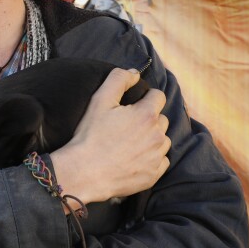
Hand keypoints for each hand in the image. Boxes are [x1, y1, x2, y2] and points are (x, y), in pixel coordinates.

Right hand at [50, 68, 170, 204]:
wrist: (85, 172)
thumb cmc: (91, 135)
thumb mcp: (100, 101)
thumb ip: (119, 79)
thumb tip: (135, 73)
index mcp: (147, 115)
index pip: (158, 96)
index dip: (146, 97)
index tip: (134, 105)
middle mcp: (157, 135)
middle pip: (162, 119)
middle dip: (149, 119)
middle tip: (128, 126)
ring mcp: (157, 156)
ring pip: (163, 140)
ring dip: (152, 138)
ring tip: (131, 143)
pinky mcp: (154, 174)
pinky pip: (161, 161)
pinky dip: (152, 158)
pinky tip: (134, 159)